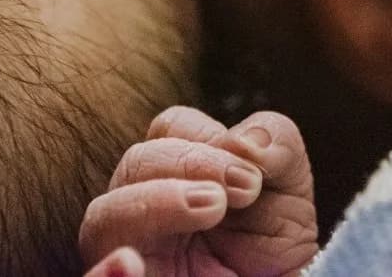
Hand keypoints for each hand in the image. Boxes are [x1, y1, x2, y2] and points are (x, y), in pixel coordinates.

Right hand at [80, 107, 316, 276]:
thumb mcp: (288, 183)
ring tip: (212, 207)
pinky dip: (105, 273)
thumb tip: (245, 141)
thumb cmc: (273, 238)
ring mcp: (131, 252)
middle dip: (190, 162)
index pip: (169, 129)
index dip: (206, 138)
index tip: (254, 173)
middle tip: (245, 188)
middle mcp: (142, 206)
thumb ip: (277, 142)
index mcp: (174, 169)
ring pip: (104, 218)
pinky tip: (128, 264)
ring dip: (155, 203)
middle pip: (134, 163)